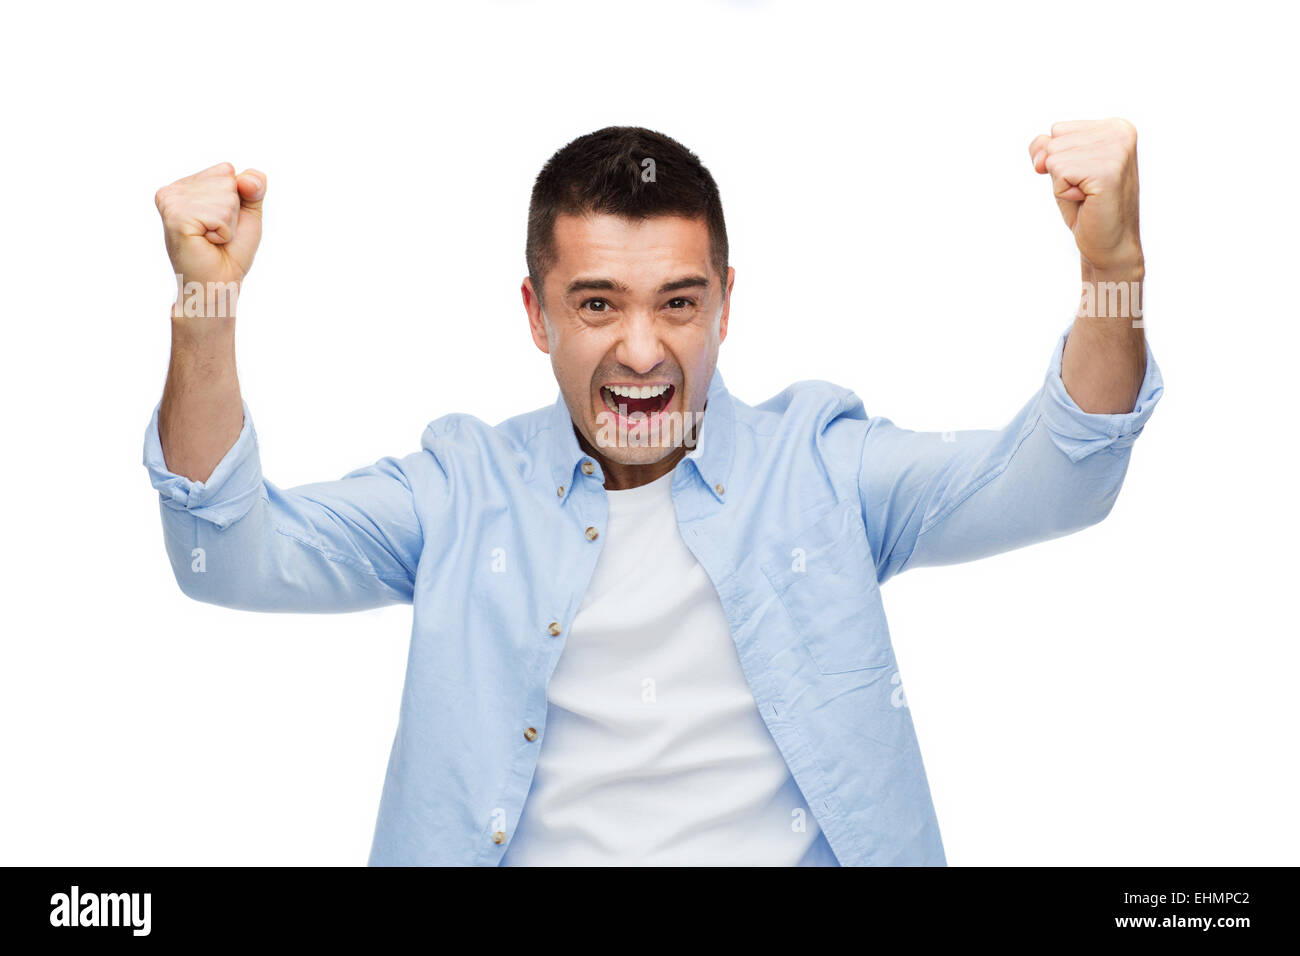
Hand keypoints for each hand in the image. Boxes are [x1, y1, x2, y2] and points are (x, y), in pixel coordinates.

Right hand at [155, 162, 265, 307]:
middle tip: (217, 234)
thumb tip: (247, 179)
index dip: (238, 200)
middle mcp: (174, 190)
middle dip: (233, 212)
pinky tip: (206, 242)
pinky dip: (223, 232)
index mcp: (187, 185)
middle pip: (228, 181)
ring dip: (228, 224)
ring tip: (211, 239)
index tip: (222, 222)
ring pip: (226, 197)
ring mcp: (172, 202)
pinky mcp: (176, 216)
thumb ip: (254, 187)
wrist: (218, 283)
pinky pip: (220, 214)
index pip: (227, 170)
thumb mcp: (248, 212)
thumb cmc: (231, 251)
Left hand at [1029, 119, 1141, 274]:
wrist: (1109, 243)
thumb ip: (1045, 148)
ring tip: (1087, 195)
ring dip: (1062, 183)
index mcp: (1116, 126)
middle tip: (1086, 190)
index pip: (1058, 130)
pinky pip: (1059, 173)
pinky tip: (1086, 200)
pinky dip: (1063, 193)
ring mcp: (1117, 151)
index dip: (1061, 159)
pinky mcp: (1108, 172)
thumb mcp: (1061, 168)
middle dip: (1060, 172)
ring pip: (1054, 157)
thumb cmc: (1086, 206)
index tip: (1085, 177)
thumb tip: (1041, 157)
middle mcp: (1121, 132)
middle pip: (1054, 142)